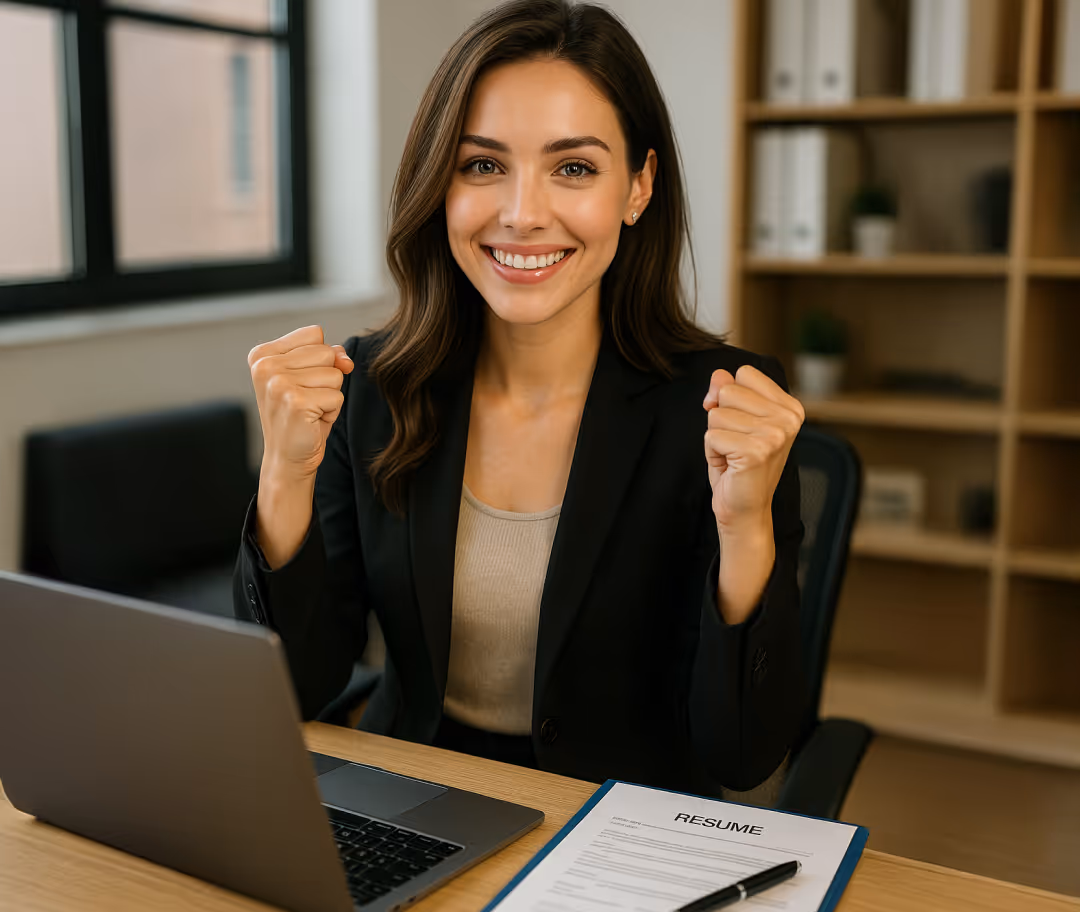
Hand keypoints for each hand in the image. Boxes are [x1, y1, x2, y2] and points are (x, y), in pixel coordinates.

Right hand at [248, 325, 353, 482]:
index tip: (301, 382)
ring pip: (335, 375)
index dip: (320, 359)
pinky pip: (337, 396)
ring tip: (309, 410)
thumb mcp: (311, 377)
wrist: (288, 457)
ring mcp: (278, 383)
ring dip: (330, 396)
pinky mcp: (296, 402)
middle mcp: (265, 366)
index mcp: (262, 354)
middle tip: (306, 400)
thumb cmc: (301, 415)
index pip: (314, 333)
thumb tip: (345, 360)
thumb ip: (329, 356)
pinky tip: (312, 421)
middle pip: (326, 352)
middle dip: (326, 379)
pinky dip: (332, 411)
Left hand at [702, 364, 803, 537]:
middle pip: (728, 391)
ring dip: (716, 436)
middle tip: (736, 443)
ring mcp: (775, 434)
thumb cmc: (738, 464)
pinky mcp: (756, 451)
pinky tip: (729, 465)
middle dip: (721, 417)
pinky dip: (712, 451)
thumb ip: (727, 392)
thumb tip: (719, 376)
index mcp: (789, 407)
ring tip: (733, 454)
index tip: (741, 424)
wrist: (744, 508)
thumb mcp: (733, 420)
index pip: (744, 373)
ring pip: (717, 414)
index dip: (731, 397)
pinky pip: (711, 435)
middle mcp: (787, 418)